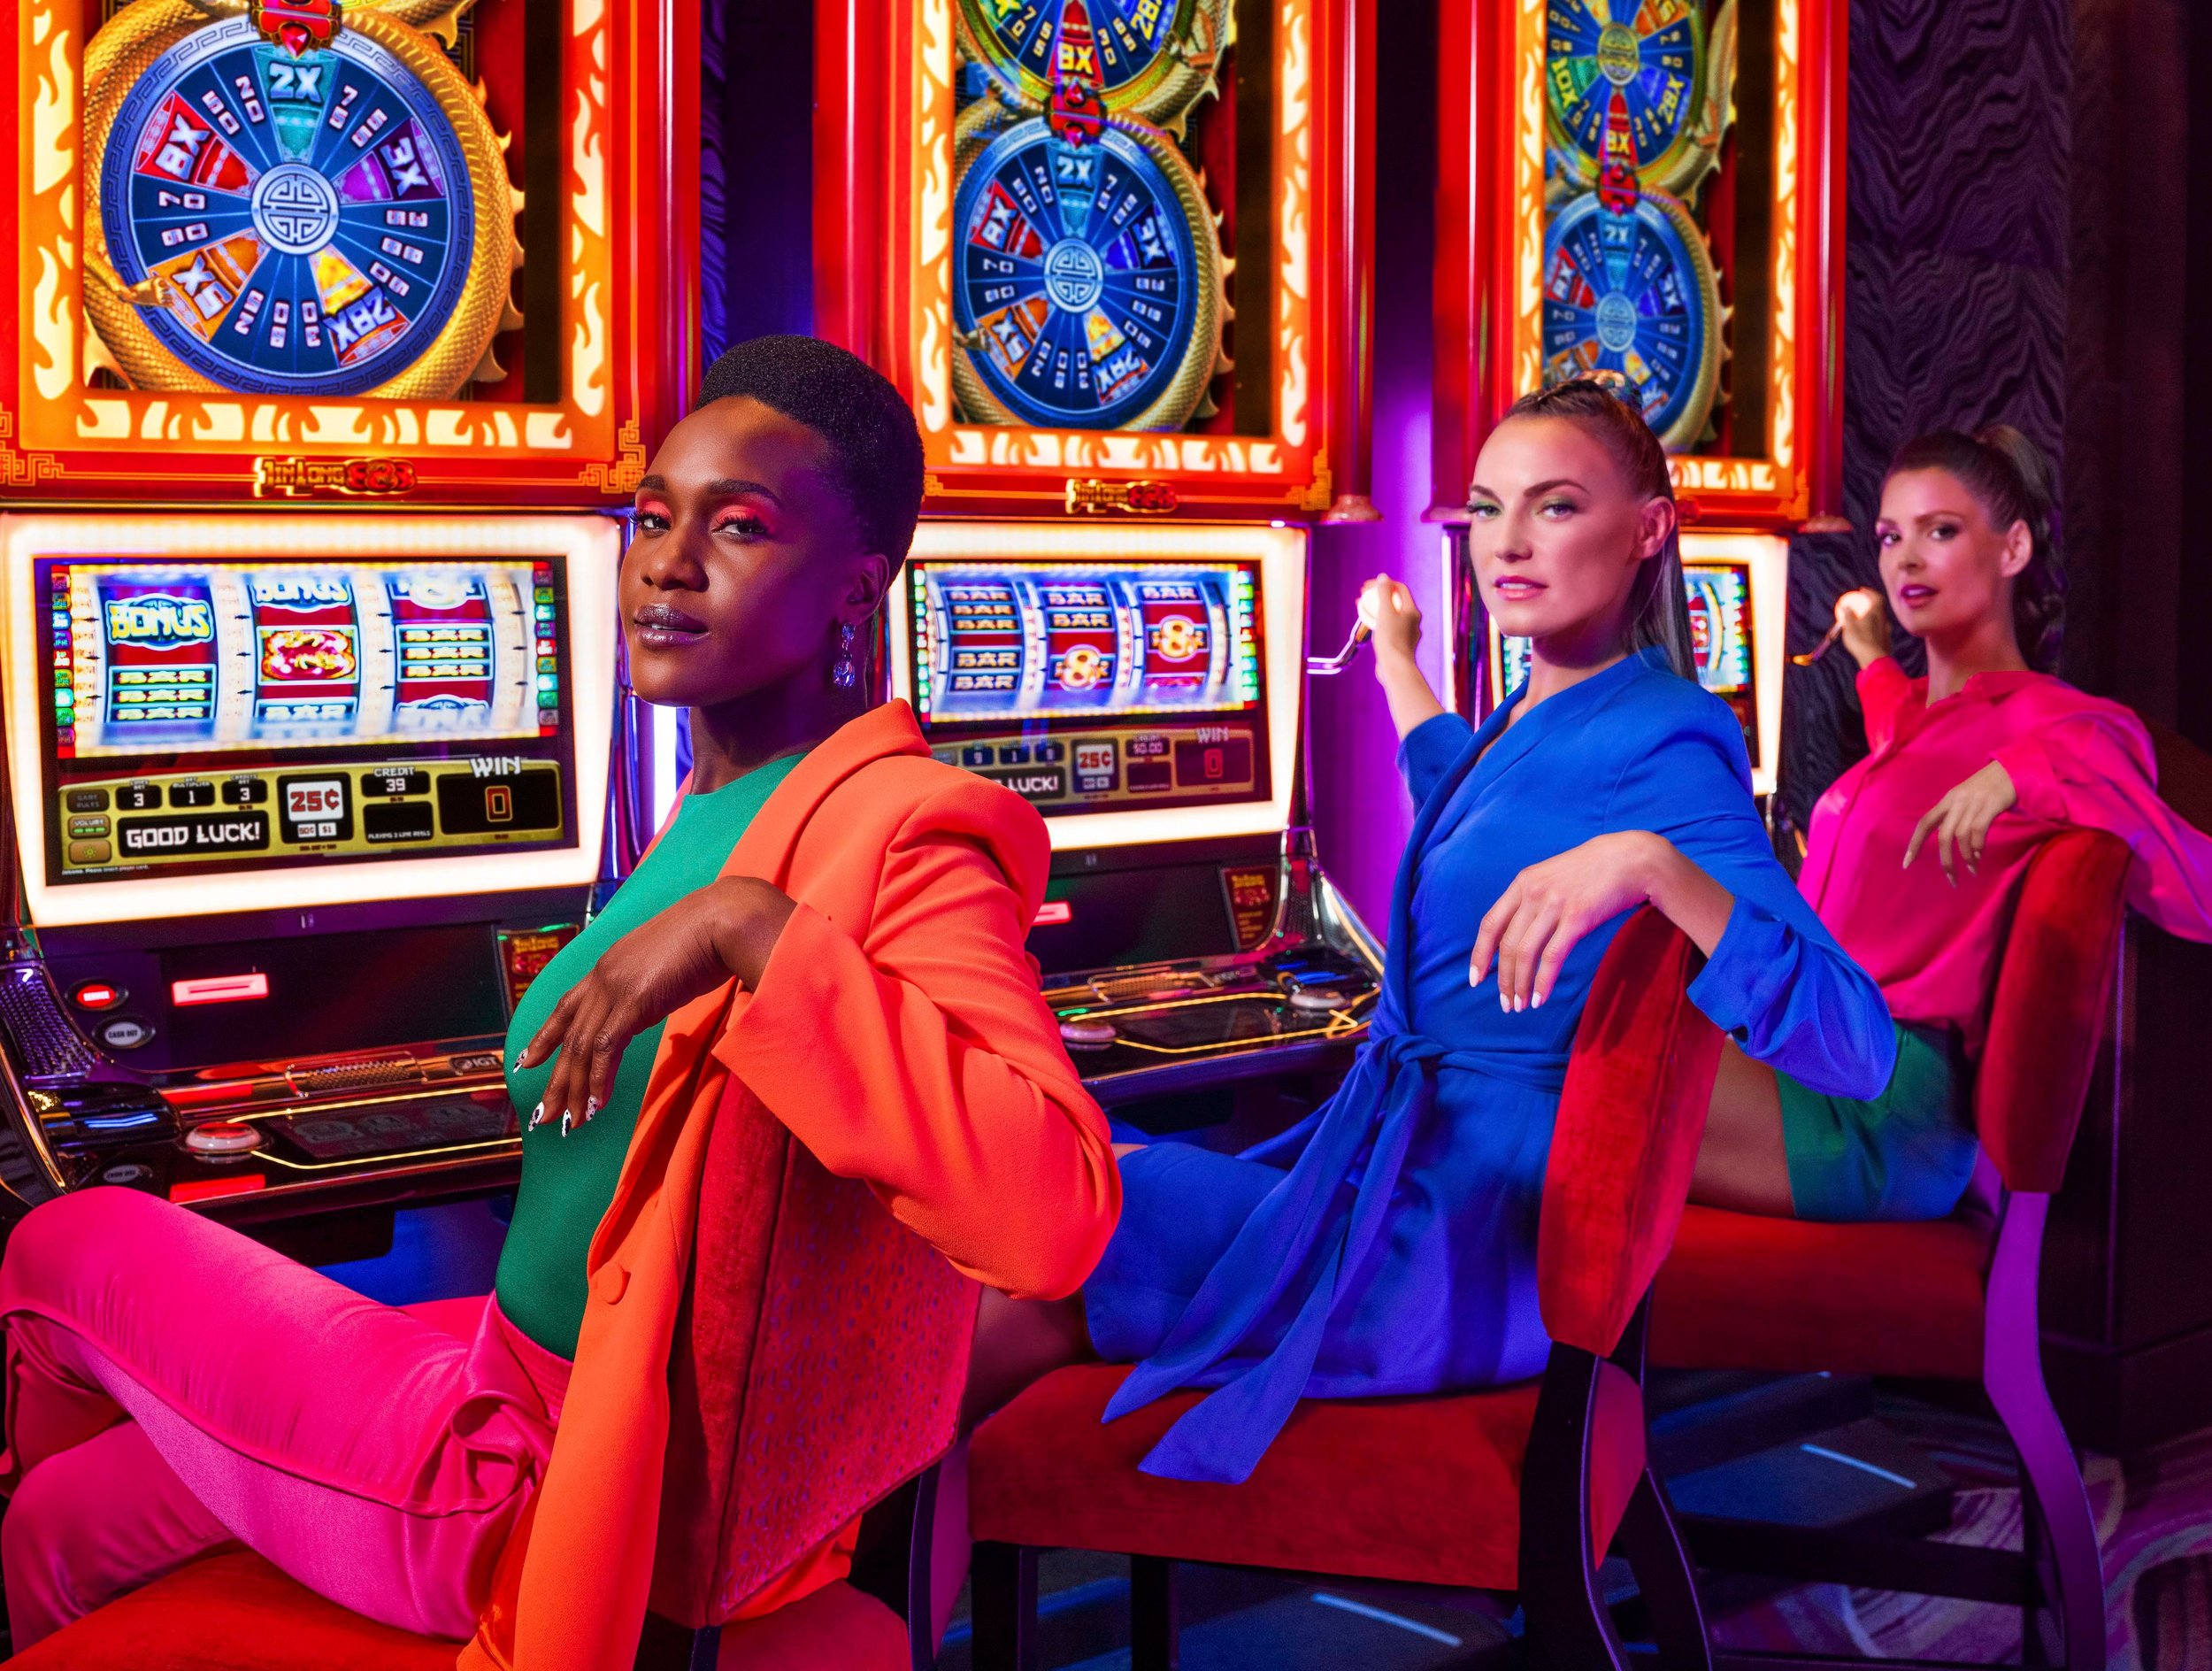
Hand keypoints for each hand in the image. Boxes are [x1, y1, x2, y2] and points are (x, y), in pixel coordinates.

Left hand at [517, 876, 795, 1131]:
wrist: (724, 921)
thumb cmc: (711, 939)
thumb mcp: (669, 967)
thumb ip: (653, 987)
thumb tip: (654, 1002)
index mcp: (610, 965)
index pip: (567, 1005)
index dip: (546, 1036)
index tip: (526, 1061)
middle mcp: (604, 975)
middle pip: (570, 1035)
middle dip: (556, 1078)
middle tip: (544, 1114)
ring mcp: (615, 987)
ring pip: (583, 1047)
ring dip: (576, 1089)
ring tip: (570, 1123)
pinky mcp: (633, 1001)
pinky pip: (607, 1048)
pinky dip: (600, 1080)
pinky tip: (597, 1105)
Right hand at [1358, 573, 1421, 663]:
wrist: (1395, 668)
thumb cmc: (1391, 640)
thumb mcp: (1385, 612)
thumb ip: (1384, 593)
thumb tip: (1383, 576)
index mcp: (1412, 611)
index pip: (1400, 589)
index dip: (1384, 583)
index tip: (1369, 585)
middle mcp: (1412, 621)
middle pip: (1395, 601)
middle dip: (1378, 595)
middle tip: (1362, 594)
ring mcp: (1406, 633)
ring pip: (1391, 615)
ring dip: (1376, 608)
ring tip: (1361, 608)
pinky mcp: (1399, 644)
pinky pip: (1388, 628)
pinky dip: (1378, 623)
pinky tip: (1367, 625)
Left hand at [1471, 832, 1663, 1011]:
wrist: (1631, 858)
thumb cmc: (1592, 872)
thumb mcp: (1551, 878)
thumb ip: (1531, 900)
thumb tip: (1516, 936)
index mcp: (1522, 883)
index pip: (1490, 924)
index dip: (1480, 954)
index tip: (1476, 979)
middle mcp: (1533, 893)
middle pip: (1506, 944)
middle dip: (1503, 979)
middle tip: (1506, 1004)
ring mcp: (1554, 905)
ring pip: (1525, 953)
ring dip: (1520, 985)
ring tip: (1520, 1005)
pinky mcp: (1577, 918)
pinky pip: (1552, 956)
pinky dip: (1543, 981)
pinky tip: (1540, 998)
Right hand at [1835, 587, 1889, 668]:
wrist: (1873, 659)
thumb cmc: (1860, 641)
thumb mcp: (1850, 627)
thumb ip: (1848, 615)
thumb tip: (1845, 606)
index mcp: (1876, 613)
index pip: (1876, 597)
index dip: (1870, 592)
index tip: (1862, 590)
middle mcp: (1884, 620)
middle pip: (1879, 608)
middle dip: (1870, 604)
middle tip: (1861, 604)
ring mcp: (1886, 630)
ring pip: (1880, 620)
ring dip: (1872, 617)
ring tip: (1863, 619)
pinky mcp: (1886, 640)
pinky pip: (1880, 629)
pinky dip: (1874, 627)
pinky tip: (1868, 633)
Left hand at [1902, 760, 2017, 884]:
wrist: (2011, 769)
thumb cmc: (1987, 787)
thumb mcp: (1965, 797)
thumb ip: (1954, 816)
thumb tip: (1948, 841)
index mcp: (1947, 800)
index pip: (1925, 823)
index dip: (1914, 844)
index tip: (1906, 863)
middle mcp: (1956, 801)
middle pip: (1943, 835)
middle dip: (1945, 861)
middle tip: (1951, 879)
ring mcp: (1973, 802)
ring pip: (1960, 836)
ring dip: (1966, 857)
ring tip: (1972, 869)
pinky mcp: (1991, 804)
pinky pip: (1978, 830)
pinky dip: (1977, 846)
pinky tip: (1980, 855)